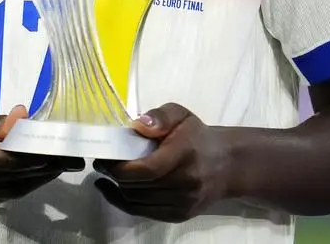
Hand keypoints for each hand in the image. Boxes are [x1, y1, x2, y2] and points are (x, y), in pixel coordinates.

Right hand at [0, 105, 84, 204]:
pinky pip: (7, 195)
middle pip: (10, 176)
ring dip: (42, 179)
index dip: (27, 157)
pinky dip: (29, 185)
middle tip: (72, 158)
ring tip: (65, 165)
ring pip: (13, 190)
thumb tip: (23, 118)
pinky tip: (45, 174)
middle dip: (44, 168)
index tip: (54, 150)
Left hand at [92, 103, 232, 222]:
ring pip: (137, 201)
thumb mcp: (181, 115)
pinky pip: (144, 212)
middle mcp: (186, 183)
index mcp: (185, 154)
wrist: (226, 164)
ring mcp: (184, 203)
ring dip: (118, 188)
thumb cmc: (197, 136)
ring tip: (109, 173)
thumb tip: (137, 126)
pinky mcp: (180, 215)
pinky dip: (125, 201)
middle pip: (138, 187)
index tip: (104, 157)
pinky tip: (114, 190)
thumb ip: (160, 116)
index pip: (147, 169)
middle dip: (115, 176)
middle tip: (102, 162)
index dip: (120, 167)